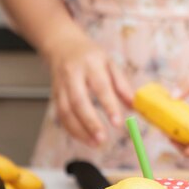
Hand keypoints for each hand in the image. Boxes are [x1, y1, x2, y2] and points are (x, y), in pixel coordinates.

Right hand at [43, 31, 133, 145]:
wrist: (62, 45)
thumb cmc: (91, 55)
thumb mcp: (110, 62)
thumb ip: (122, 84)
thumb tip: (134, 105)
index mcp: (91, 64)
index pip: (101, 87)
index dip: (109, 106)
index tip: (118, 122)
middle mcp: (73, 74)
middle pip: (79, 101)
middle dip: (90, 122)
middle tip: (103, 138)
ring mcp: (60, 85)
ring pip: (65, 111)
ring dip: (79, 130)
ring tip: (95, 143)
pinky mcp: (54, 94)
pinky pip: (60, 115)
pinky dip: (71, 129)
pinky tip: (84, 138)